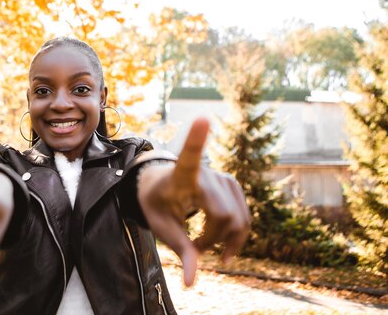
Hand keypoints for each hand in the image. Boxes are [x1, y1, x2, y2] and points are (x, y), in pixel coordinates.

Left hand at [137, 118, 249, 286]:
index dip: (196, 139)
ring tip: (203, 244)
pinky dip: (235, 234)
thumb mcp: (160, 226)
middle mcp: (206, 173)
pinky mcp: (233, 185)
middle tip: (194, 248)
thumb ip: (180, 250)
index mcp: (180, 176)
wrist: (161, 185)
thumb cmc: (156, 203)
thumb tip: (192, 283)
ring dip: (225, 240)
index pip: (189, 157)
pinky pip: (244, 216)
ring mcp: (223, 178)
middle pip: (224, 217)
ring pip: (239, 219)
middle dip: (212, 241)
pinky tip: (221, 242)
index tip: (201, 118)